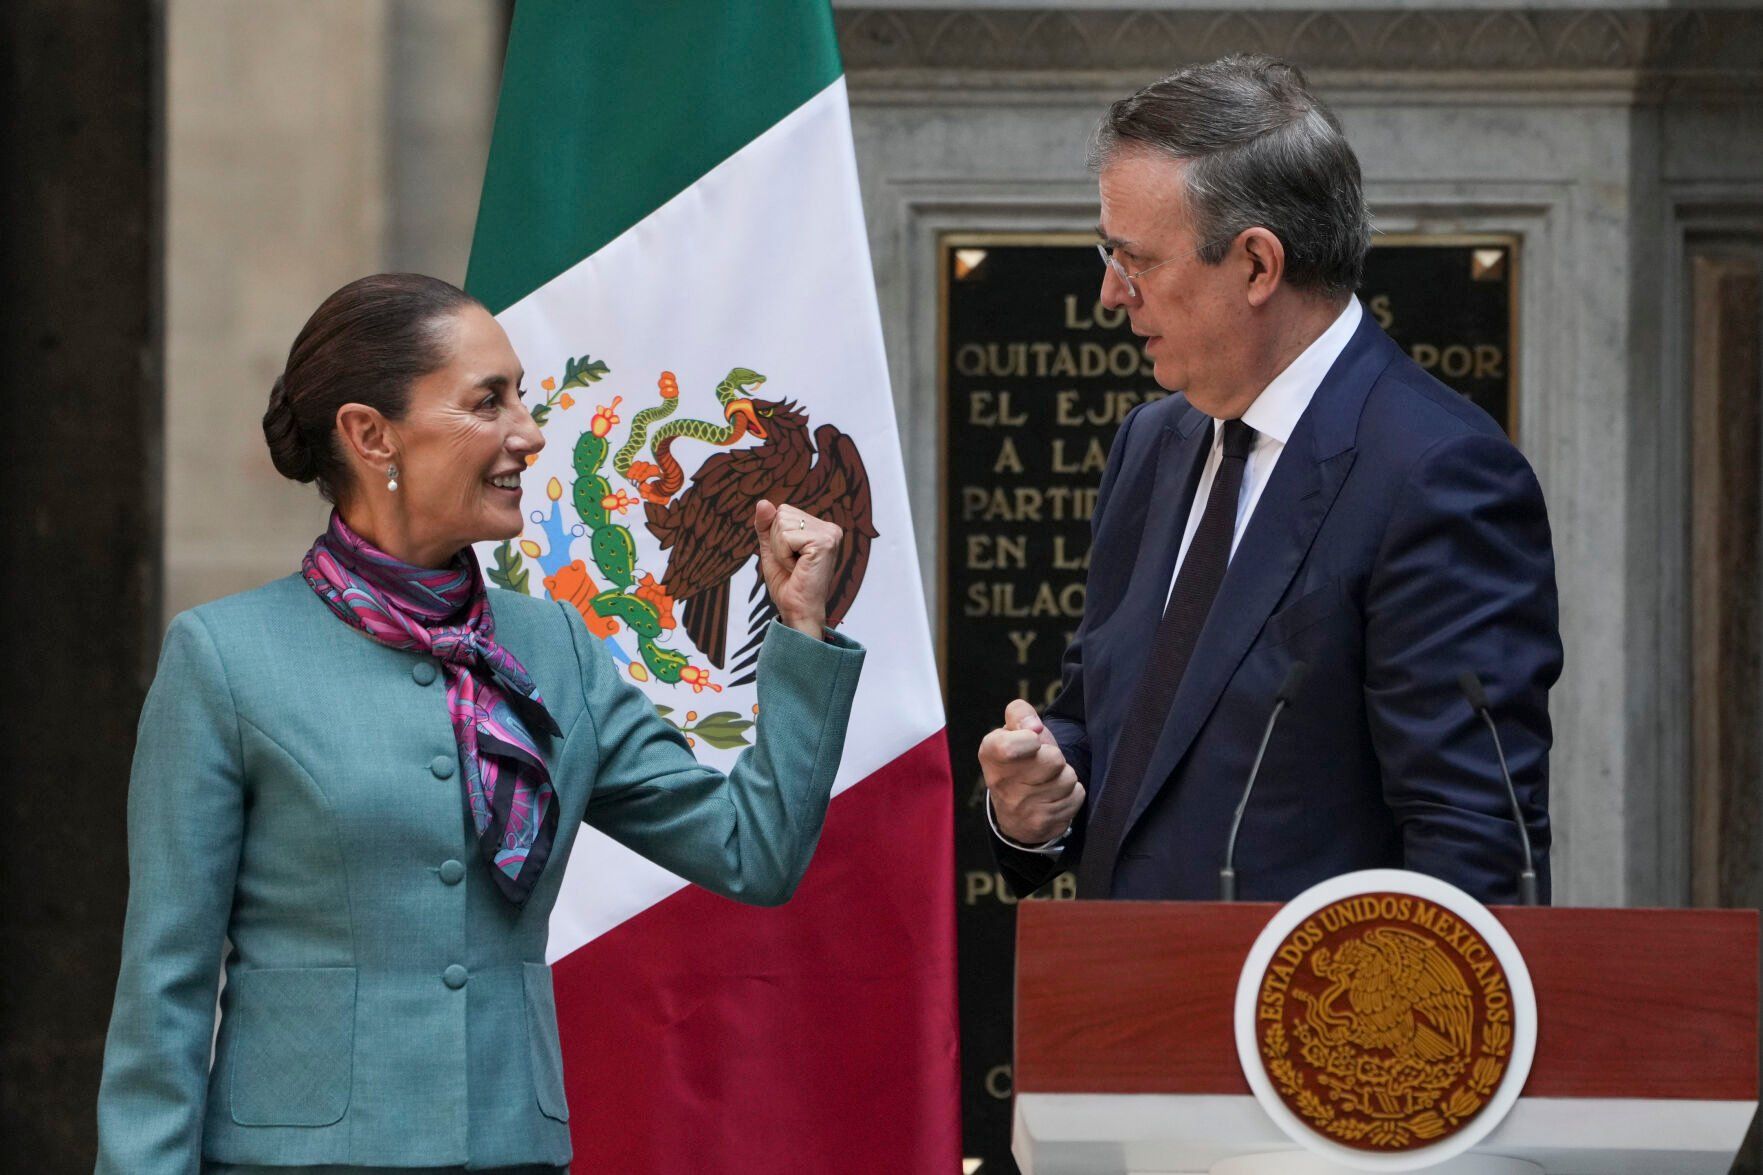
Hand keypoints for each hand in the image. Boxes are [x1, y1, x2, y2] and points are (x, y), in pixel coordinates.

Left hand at [753, 500, 842, 639]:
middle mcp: (830, 528)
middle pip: (782, 514)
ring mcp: (829, 534)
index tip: (790, 558)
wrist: (797, 610)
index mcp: (821, 527)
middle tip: (793, 564)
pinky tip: (798, 568)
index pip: (783, 511)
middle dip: (777, 542)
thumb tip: (762, 501)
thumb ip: (766, 525)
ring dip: (780, 550)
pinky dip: (784, 555)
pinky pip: (786, 537)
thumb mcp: (772, 549)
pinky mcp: (824, 542)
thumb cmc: (788, 584)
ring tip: (795, 567)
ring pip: (782, 524)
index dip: (776, 537)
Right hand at [979, 699, 1083, 844]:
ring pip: (1068, 778)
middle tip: (1042, 763)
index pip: (1016, 744)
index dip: (1032, 738)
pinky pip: (1076, 796)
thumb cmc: (1018, 760)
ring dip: (1064, 777)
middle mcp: (1000, 782)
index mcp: (990, 753)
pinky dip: (1072, 794)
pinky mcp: (1042, 823)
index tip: (1033, 741)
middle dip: (1055, 757)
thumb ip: (1020, 713)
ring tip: (1049, 780)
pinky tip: (1055, 797)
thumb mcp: (1011, 731)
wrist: (1014, 814)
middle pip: (1054, 759)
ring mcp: (1021, 806)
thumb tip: (1035, 727)